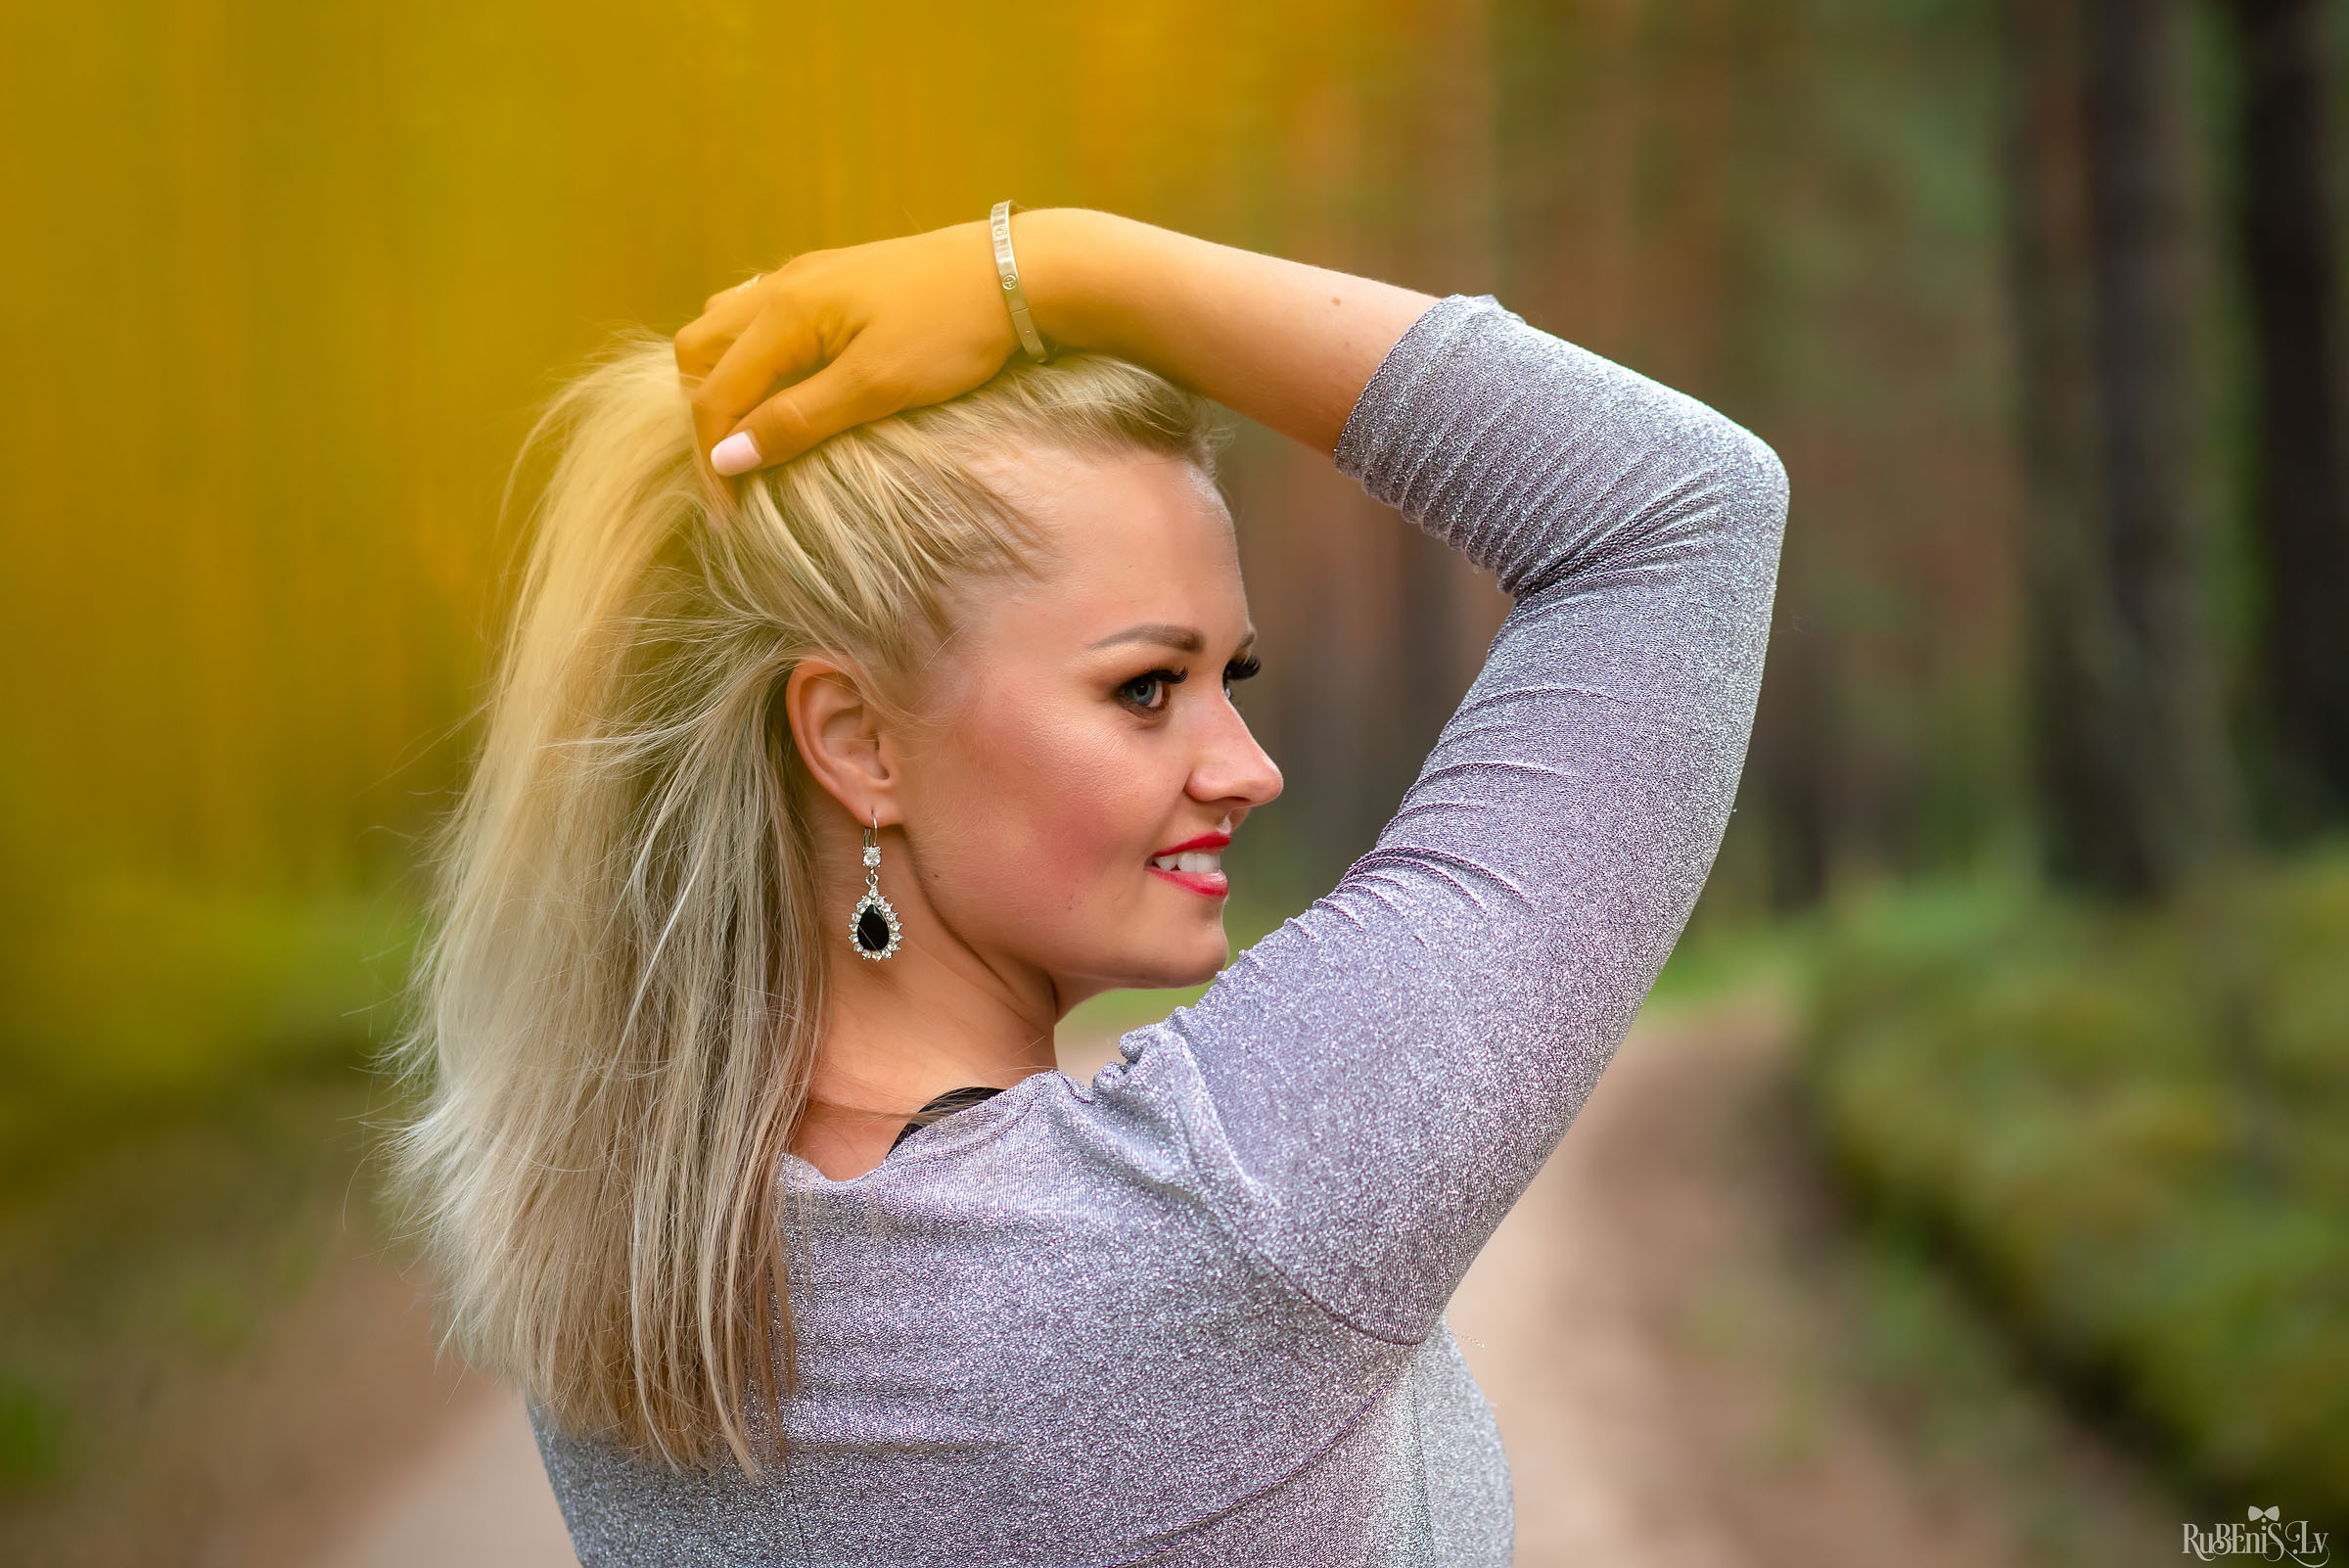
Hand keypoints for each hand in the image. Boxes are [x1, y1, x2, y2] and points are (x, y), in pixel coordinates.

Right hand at [675, 219, 1020, 476]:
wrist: (1014, 270)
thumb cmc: (952, 331)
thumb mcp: (876, 387)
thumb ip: (798, 421)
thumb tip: (726, 459)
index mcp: (784, 313)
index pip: (714, 393)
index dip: (712, 459)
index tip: (728, 513)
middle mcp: (779, 286)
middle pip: (698, 351)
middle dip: (705, 414)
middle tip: (735, 470)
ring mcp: (803, 274)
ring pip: (723, 325)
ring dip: (721, 377)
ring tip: (752, 428)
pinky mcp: (830, 275)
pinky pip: (757, 311)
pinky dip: (750, 352)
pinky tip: (783, 379)